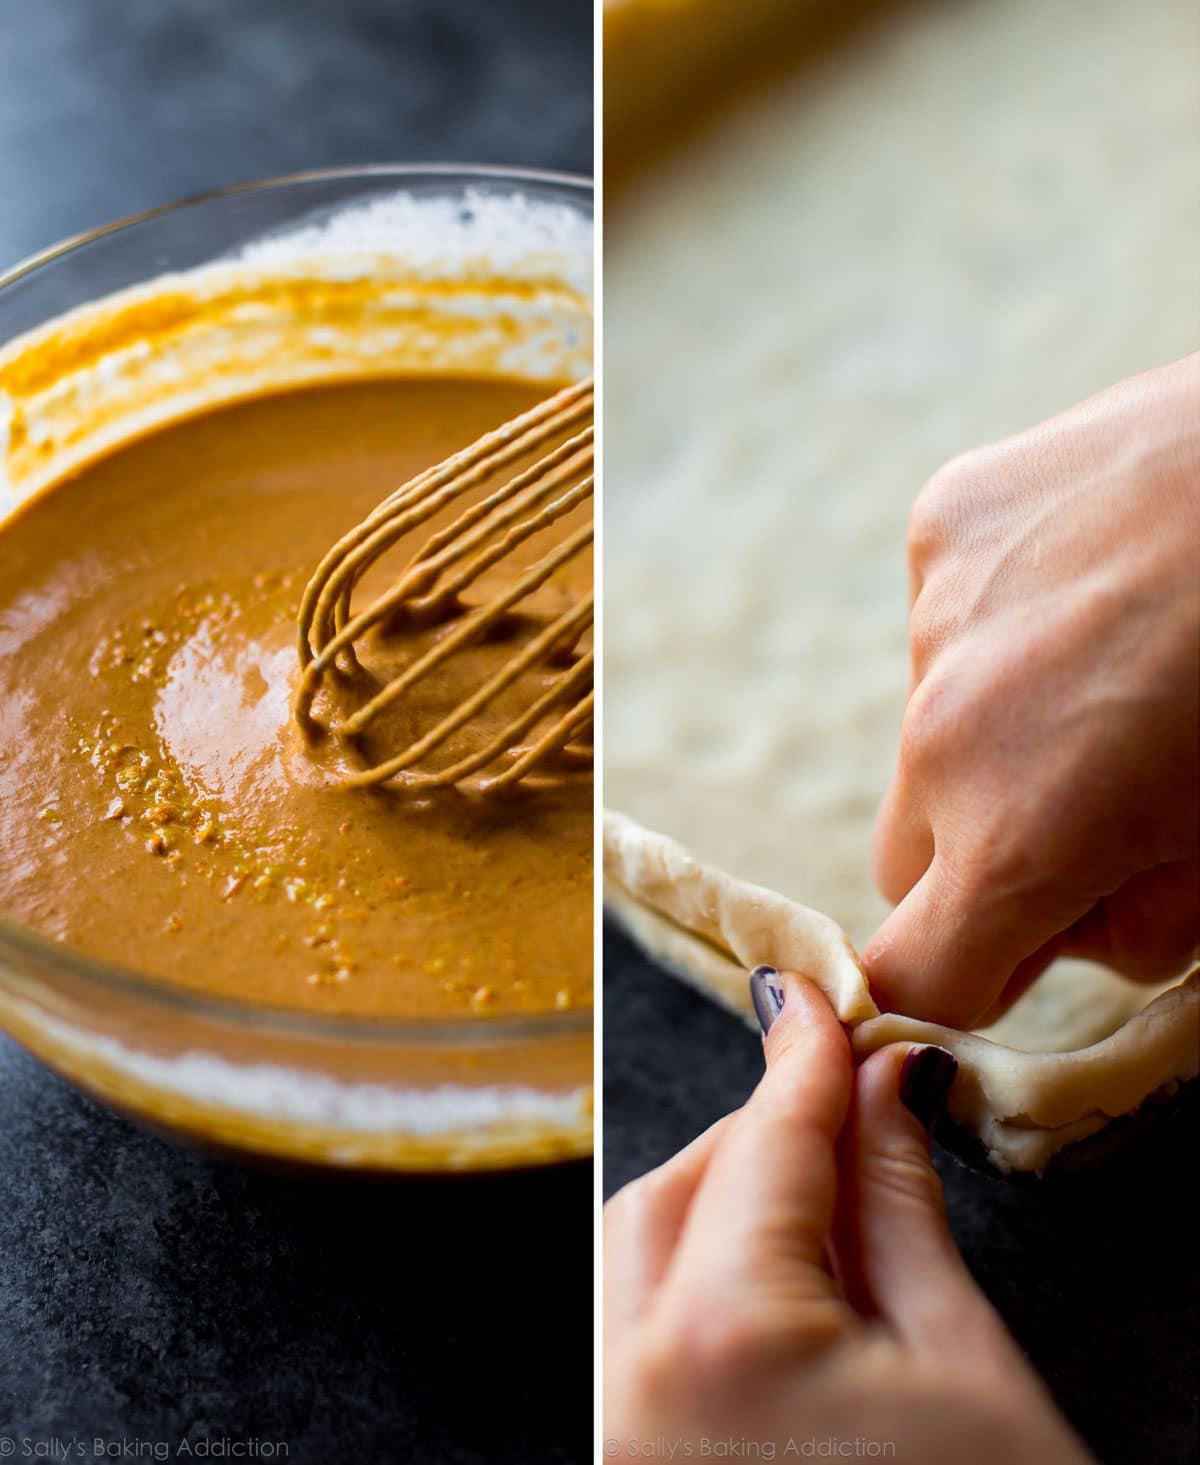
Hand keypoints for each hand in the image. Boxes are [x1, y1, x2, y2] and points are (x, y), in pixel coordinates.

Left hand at [604, 972, 1091, 1463]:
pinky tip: (778, 1273)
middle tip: (849, 1108)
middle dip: (761, 1134)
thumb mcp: (964, 1362)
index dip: (804, 1059)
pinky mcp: (620, 1461)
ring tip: (825, 1195)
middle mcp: (628, 1385)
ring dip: (723, 1196)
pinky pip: (634, 1321)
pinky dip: (697, 1269)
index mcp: (722, 1342)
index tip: (817, 999)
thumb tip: (885, 1083)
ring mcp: (611, 1433)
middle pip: (678, 1186)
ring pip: (639, 1245)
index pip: (765, 1145)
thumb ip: (897, 1202)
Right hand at [867, 354, 1199, 1027]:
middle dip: (979, 861)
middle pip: (908, 859)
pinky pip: (945, 624)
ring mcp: (935, 616)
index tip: (1014, 953)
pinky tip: (1095, 581)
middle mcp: (944, 731)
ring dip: (998, 733)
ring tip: (1119, 663)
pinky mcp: (943, 523)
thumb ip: (1144, 921)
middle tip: (1096, 808)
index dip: (961, 984)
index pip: (911, 977)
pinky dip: (1001, 630)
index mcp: (1025, 836)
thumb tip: (1077, 923)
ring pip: (929, 730)